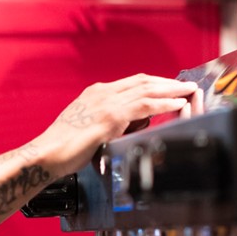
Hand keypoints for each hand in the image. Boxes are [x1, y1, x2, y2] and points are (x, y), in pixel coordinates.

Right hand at [37, 74, 200, 175]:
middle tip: (187, 85)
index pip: (132, 83)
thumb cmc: (64, 148)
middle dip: (168, 82)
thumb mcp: (90, 128)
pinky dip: (165, 103)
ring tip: (190, 91)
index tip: (170, 87)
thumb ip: (113, 123)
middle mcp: (102, 92)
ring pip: (147, 89)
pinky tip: (178, 104)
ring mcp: (106, 102)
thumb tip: (137, 122)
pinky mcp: (110, 117)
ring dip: (172, 89)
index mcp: (95, 93)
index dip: (154, 84)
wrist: (46, 154)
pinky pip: (145, 105)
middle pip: (143, 81)